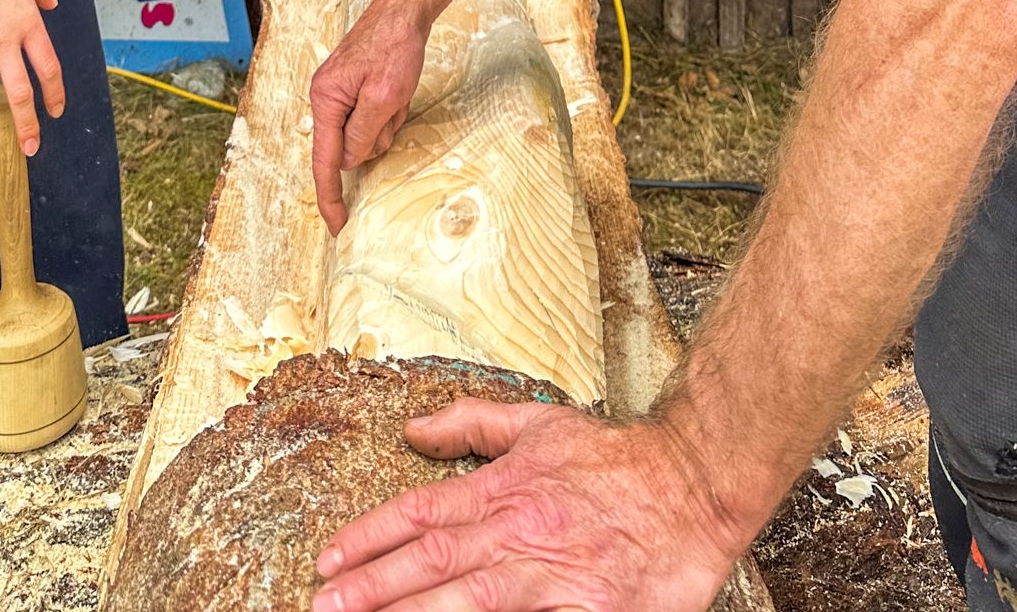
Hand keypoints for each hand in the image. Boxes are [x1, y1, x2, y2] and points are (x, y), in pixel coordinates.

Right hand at [310, 0, 430, 235]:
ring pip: (366, 133)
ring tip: (397, 91)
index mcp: (325, 100)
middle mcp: (327, 98)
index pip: (325, 162)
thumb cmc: (394, 47)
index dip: (331, 198)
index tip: (338, 227)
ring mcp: (341, 93)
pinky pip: (373, 116)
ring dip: (387, 120)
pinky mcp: (356, 88)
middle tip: (394, 104)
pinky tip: (398, 88)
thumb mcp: (383, 97)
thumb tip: (350, 161)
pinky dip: (390, 109)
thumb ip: (362, 133)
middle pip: (350, 147)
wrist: (406, 10)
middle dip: (377, 135)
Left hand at [312, 401, 742, 611]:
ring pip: (470, 601)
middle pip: (433, 562)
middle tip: (323, 606)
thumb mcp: (538, 424)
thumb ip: (472, 425)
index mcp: (505, 488)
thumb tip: (411, 427)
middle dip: (373, 588)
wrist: (693, 483)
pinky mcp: (588, 611)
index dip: (369, 537)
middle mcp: (521, 531)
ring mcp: (553, 576)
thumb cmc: (614, 459)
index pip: (421, 514)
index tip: (327, 560)